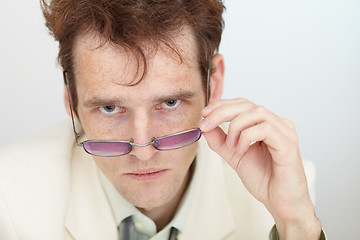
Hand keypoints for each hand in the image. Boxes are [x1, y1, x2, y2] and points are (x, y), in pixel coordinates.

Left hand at [200, 98, 320, 238]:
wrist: (281, 203)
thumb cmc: (264, 179)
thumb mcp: (234, 155)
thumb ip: (220, 140)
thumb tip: (205, 126)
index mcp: (265, 124)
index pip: (242, 104)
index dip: (221, 105)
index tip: (204, 114)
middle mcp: (277, 123)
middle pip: (247, 105)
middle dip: (222, 112)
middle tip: (206, 124)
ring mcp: (284, 132)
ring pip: (256, 112)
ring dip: (235, 126)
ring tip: (230, 145)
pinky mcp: (288, 143)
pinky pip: (265, 129)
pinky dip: (247, 137)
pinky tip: (241, 151)